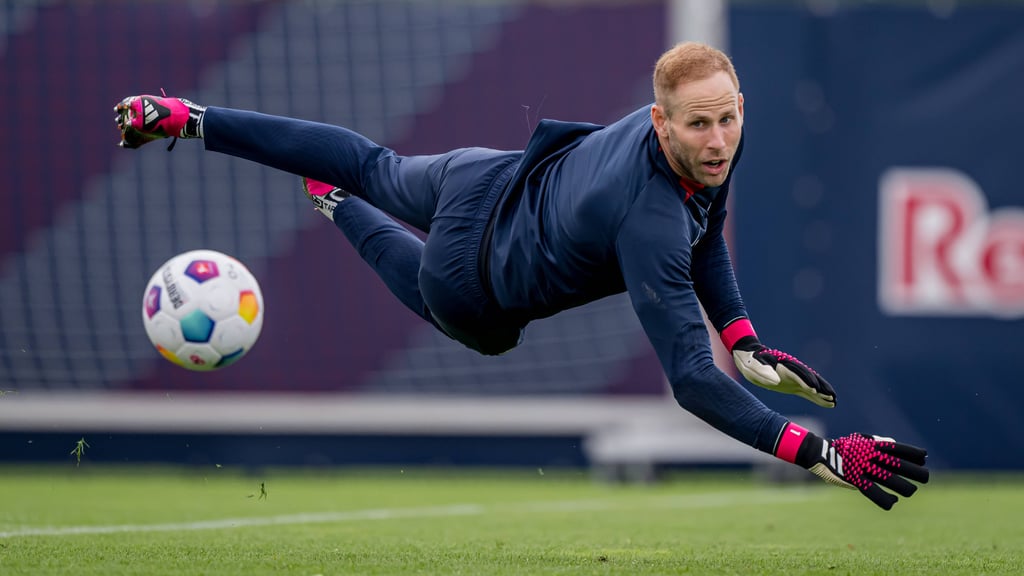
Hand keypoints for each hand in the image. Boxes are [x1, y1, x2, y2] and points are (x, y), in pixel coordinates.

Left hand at [731, 335, 835, 407]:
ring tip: (834, 401)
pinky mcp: (792, 383)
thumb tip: (776, 380)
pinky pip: (807, 390)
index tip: (814, 389)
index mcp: (781, 364)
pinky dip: (817, 396)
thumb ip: (763, 371)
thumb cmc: (749, 361)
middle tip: (831, 397)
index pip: (796, 373)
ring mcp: (793, 376)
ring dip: (822, 392)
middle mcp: (791, 370)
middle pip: (809, 377)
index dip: (806, 380)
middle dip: (820, 387)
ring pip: (811, 384)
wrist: (748, 356)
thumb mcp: (752, 366)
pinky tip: (828, 403)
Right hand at [776, 423, 929, 509]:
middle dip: (914, 471)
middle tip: (926, 477)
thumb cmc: (842, 447)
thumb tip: (894, 443)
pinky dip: (886, 498)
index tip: (924, 458)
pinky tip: (894, 501)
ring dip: (904, 486)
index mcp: (873, 446)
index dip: (913, 453)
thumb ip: (877, 442)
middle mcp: (871, 456)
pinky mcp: (855, 480)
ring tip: (912, 490)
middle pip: (898, 464)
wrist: (819, 453)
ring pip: (889, 480)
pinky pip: (874, 492)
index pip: (898, 449)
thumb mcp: (860, 440)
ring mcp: (864, 468)